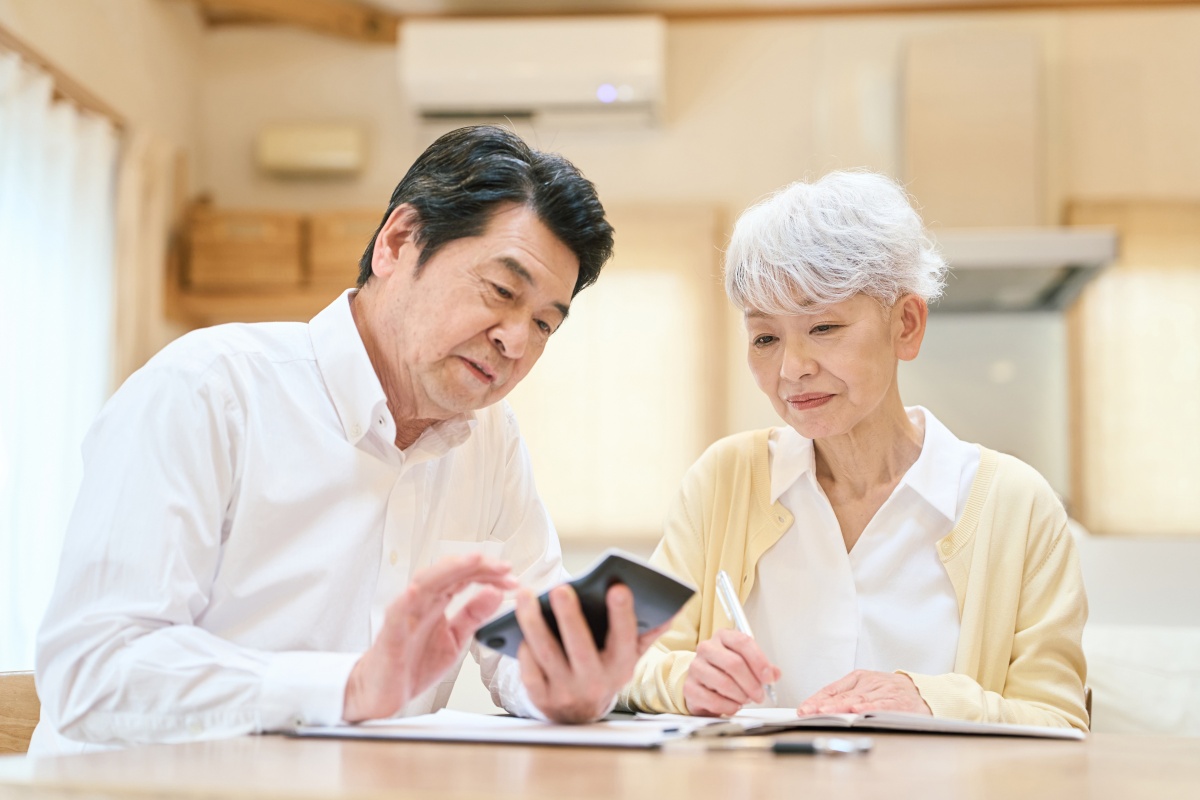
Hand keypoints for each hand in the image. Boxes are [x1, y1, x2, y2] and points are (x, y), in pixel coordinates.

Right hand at [343, 553, 516, 721]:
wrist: (384, 693)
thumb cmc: (415, 664)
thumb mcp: (455, 639)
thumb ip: (473, 615)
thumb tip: (497, 593)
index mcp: (437, 601)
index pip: (464, 576)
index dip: (488, 573)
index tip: (512, 577)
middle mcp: (422, 601)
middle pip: (449, 572)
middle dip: (477, 566)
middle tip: (504, 567)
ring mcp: (406, 613)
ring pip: (426, 582)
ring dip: (449, 570)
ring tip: (473, 561)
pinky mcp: (391, 632)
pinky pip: (399, 611)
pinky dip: (409, 598)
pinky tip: (419, 589)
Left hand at [515, 583, 670, 723]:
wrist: (580, 716)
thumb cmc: (604, 670)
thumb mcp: (628, 656)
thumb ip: (646, 633)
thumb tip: (670, 611)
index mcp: (620, 667)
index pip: (624, 639)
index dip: (622, 614)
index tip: (619, 587)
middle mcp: (595, 682)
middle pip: (580, 646)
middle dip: (570, 617)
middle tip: (560, 587)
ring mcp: (566, 692)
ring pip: (547, 654)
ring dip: (534, 623)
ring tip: (526, 595)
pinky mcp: (541, 698)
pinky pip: (529, 670)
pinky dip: (523, 649)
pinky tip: (516, 625)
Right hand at [683, 628, 780, 716]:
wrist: (702, 684)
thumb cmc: (725, 672)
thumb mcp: (746, 664)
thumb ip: (762, 668)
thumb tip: (775, 674)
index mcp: (723, 637)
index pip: (743, 642)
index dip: (759, 661)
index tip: (769, 677)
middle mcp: (707, 648)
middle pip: (734, 663)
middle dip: (752, 683)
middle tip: (759, 695)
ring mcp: (696, 667)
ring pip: (724, 683)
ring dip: (741, 696)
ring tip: (744, 699)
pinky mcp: (689, 687)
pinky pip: (713, 700)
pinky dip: (729, 707)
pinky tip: (733, 706)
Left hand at [797, 670, 930, 715]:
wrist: (923, 692)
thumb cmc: (891, 691)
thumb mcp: (866, 688)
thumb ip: (844, 696)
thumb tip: (818, 706)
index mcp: (858, 678)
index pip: (832, 689)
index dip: (816, 699)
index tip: (804, 708)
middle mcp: (869, 683)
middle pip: (842, 695)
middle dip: (823, 705)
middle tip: (809, 712)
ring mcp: (883, 691)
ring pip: (858, 700)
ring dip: (840, 707)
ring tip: (825, 711)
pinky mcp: (897, 702)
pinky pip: (880, 705)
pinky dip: (868, 708)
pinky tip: (857, 711)